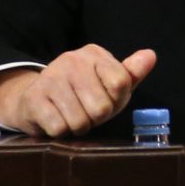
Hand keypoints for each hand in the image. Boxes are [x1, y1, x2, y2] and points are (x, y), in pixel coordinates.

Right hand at [0, 45, 156, 136]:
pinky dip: (60, 131)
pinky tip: (55, 119)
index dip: (116, 101)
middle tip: (85, 111)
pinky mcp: (34, 97)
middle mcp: (72, 60)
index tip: (106, 100)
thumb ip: (131, 73)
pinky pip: (59, 128)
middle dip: (95, 118)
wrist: (35, 99)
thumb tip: (151, 56)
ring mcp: (51, 77)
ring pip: (80, 121)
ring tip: (70, 115)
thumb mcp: (109, 83)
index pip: (121, 83)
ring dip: (77, 127)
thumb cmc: (81, 93)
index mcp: (95, 54)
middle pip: (102, 108)